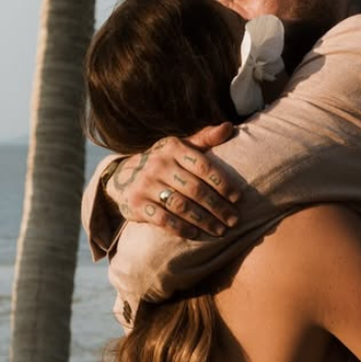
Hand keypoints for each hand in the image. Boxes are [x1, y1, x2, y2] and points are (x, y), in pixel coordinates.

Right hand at [105, 123, 240, 237]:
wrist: (123, 176)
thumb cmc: (164, 162)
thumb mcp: (182, 146)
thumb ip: (205, 138)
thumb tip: (228, 127)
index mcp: (173, 147)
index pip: (203, 166)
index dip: (222, 183)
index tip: (237, 198)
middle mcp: (158, 164)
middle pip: (195, 189)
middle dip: (217, 207)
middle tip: (234, 219)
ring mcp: (145, 184)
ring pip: (181, 206)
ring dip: (204, 221)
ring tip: (220, 230)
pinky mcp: (136, 204)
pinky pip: (163, 220)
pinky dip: (182, 228)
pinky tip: (197, 234)